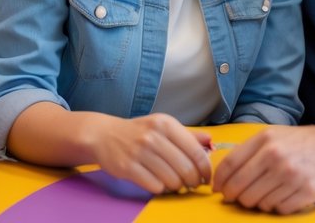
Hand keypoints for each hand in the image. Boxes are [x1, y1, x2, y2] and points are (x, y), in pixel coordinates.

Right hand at [85, 113, 212, 193]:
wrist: (104, 135)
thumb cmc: (139, 132)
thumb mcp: (163, 126)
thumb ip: (187, 134)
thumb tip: (210, 141)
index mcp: (166, 124)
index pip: (195, 151)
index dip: (205, 168)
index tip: (206, 177)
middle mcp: (153, 136)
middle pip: (185, 168)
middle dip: (193, 181)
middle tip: (192, 184)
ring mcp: (139, 152)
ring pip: (171, 180)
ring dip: (177, 186)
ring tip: (176, 184)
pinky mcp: (127, 168)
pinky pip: (154, 186)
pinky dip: (161, 189)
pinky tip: (160, 184)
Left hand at [213, 123, 314, 213]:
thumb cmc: (303, 142)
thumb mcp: (275, 135)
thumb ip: (250, 150)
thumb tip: (223, 175)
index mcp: (265, 139)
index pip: (230, 165)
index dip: (220, 182)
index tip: (219, 190)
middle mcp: (276, 156)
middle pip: (240, 188)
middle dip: (236, 197)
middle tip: (240, 198)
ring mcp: (292, 175)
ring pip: (258, 202)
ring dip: (259, 202)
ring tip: (268, 193)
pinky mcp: (307, 191)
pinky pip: (279, 209)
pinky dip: (277, 206)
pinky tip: (283, 196)